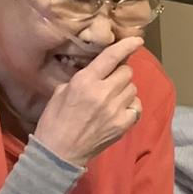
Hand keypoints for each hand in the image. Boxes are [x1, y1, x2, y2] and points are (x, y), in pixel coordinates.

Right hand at [35, 38, 143, 165]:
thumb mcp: (60, 92)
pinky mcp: (123, 125)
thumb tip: (96, 71)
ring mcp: (116, 110)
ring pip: (133, 88)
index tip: (137, 40)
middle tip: (110, 80)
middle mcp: (103, 92)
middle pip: (126, 72)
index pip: (111, 57)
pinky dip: (131, 105)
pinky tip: (120, 109)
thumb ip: (81, 79)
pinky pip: (137, 106)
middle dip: (120, 73)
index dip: (127, 46)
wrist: (59, 153)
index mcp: (85, 81)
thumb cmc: (54, 121)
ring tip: (113, 97)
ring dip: (125, 89)